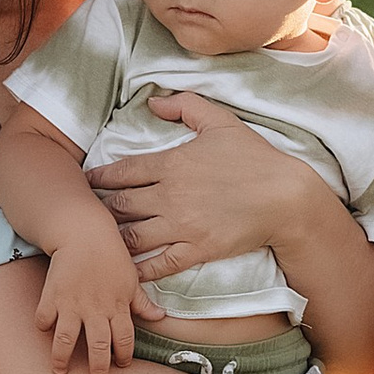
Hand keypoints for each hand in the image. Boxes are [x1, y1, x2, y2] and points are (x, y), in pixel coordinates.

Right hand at [36, 234, 150, 373]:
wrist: (84, 233)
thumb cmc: (111, 255)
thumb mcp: (131, 279)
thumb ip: (142, 302)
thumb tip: (160, 316)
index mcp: (118, 307)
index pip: (123, 341)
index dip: (123, 357)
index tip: (120, 365)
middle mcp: (95, 310)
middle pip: (97, 347)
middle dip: (97, 369)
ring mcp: (72, 304)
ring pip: (66, 340)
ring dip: (62, 358)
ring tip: (60, 371)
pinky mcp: (52, 296)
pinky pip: (44, 319)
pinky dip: (43, 327)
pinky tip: (44, 332)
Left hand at [88, 90, 310, 286]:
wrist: (286, 197)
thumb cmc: (255, 157)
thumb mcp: (221, 121)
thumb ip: (185, 106)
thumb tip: (153, 102)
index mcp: (172, 163)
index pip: (122, 171)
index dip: (99, 177)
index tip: (87, 181)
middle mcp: (170, 195)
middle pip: (120, 205)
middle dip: (101, 208)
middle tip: (88, 213)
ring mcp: (182, 225)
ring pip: (132, 236)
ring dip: (114, 238)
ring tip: (101, 240)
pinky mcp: (196, 250)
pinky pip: (159, 263)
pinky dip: (139, 269)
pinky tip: (126, 271)